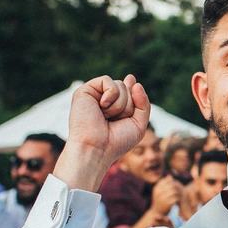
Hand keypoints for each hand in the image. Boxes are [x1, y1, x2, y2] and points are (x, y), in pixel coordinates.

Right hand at [56, 75, 151, 189]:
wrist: (97, 149)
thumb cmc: (116, 142)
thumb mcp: (138, 124)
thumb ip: (143, 104)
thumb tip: (131, 78)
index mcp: (114, 108)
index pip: (129, 91)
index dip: (132, 87)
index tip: (130, 79)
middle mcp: (103, 100)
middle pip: (127, 88)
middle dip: (129, 106)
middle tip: (115, 120)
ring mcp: (94, 95)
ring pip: (120, 85)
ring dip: (120, 104)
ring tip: (107, 117)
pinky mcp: (84, 91)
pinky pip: (107, 81)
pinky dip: (111, 94)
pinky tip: (102, 106)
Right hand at [150, 176, 182, 214]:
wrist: (156, 212)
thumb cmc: (159, 199)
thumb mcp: (160, 191)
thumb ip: (164, 183)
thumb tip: (170, 175)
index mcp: (156, 188)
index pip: (166, 181)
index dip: (172, 182)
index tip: (175, 185)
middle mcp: (158, 192)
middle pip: (171, 185)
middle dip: (176, 187)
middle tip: (179, 190)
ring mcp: (162, 198)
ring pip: (174, 191)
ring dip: (178, 192)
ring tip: (179, 194)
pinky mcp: (167, 203)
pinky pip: (175, 198)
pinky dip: (178, 198)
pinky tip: (178, 199)